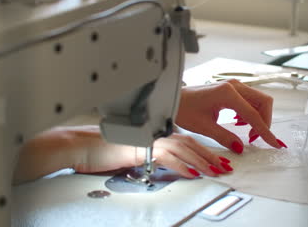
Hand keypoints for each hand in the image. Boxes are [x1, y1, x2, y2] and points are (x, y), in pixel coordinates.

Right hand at [13, 126, 232, 183]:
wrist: (83, 146)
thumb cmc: (104, 151)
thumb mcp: (135, 155)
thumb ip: (154, 157)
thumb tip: (171, 167)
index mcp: (155, 134)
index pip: (186, 140)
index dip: (204, 151)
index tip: (217, 160)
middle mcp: (154, 134)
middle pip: (189, 143)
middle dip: (209, 155)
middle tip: (225, 166)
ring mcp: (148, 140)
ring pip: (182, 149)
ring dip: (201, 160)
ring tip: (215, 171)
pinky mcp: (140, 148)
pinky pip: (166, 157)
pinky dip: (182, 166)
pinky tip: (192, 174)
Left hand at [176, 79, 285, 153]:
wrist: (173, 98)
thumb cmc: (184, 109)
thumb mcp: (204, 127)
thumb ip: (225, 137)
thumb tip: (240, 148)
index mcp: (228, 93)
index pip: (253, 114)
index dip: (265, 130)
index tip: (274, 143)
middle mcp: (234, 86)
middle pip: (263, 102)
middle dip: (265, 121)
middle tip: (255, 138)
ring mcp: (233, 86)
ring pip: (258, 101)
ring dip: (258, 117)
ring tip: (247, 133)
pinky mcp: (231, 89)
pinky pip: (249, 100)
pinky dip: (250, 113)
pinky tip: (239, 123)